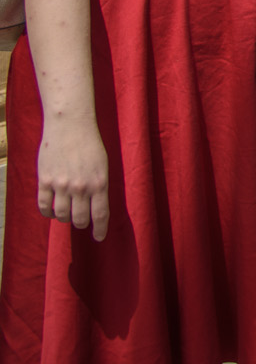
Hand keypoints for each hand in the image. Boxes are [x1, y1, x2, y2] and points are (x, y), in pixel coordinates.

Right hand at [38, 116, 110, 241]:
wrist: (70, 126)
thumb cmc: (90, 144)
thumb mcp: (102, 166)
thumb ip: (98, 186)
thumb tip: (94, 206)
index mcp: (99, 183)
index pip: (100, 215)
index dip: (100, 229)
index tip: (99, 238)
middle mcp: (80, 187)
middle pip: (79, 219)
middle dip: (80, 224)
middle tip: (80, 221)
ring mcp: (61, 185)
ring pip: (61, 215)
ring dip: (64, 218)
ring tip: (66, 213)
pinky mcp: (44, 180)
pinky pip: (44, 206)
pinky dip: (48, 212)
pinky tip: (51, 211)